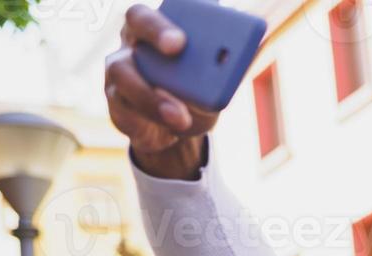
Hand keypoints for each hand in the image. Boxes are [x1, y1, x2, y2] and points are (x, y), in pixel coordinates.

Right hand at [105, 4, 221, 178]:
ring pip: (124, 74)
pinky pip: (124, 111)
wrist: (179, 128)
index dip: (162, 22)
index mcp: (156, 29)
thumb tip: (254, 45)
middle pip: (133, 25)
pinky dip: (149, 120)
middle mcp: (131, 43)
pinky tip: (169, 127)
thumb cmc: (197, 92)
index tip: (182, 38)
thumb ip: (228, 64)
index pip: (150, 12)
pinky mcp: (116, 105)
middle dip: (156, 33)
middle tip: (178, 48)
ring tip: (180, 115)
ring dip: (153, 96)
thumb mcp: (217, 81)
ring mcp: (118, 73)